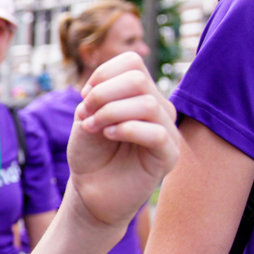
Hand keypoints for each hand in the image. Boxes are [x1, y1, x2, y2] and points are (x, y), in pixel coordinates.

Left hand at [69, 53, 179, 228]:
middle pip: (138, 79)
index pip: (133, 62)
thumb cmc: (90, 154)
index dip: (103, 73)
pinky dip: (126, 129)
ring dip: (110, 112)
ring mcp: (167, 131)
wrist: (91, 191)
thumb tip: (103, 85)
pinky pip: (156, 133)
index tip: (84, 96)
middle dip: (103, 93)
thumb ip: (98, 96)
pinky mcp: (169, 156)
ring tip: (92, 127)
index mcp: (141, 95)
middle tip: (85, 113)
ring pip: (146, 104)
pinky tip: (108, 136)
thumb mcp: (87, 117)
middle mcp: (158, 108)